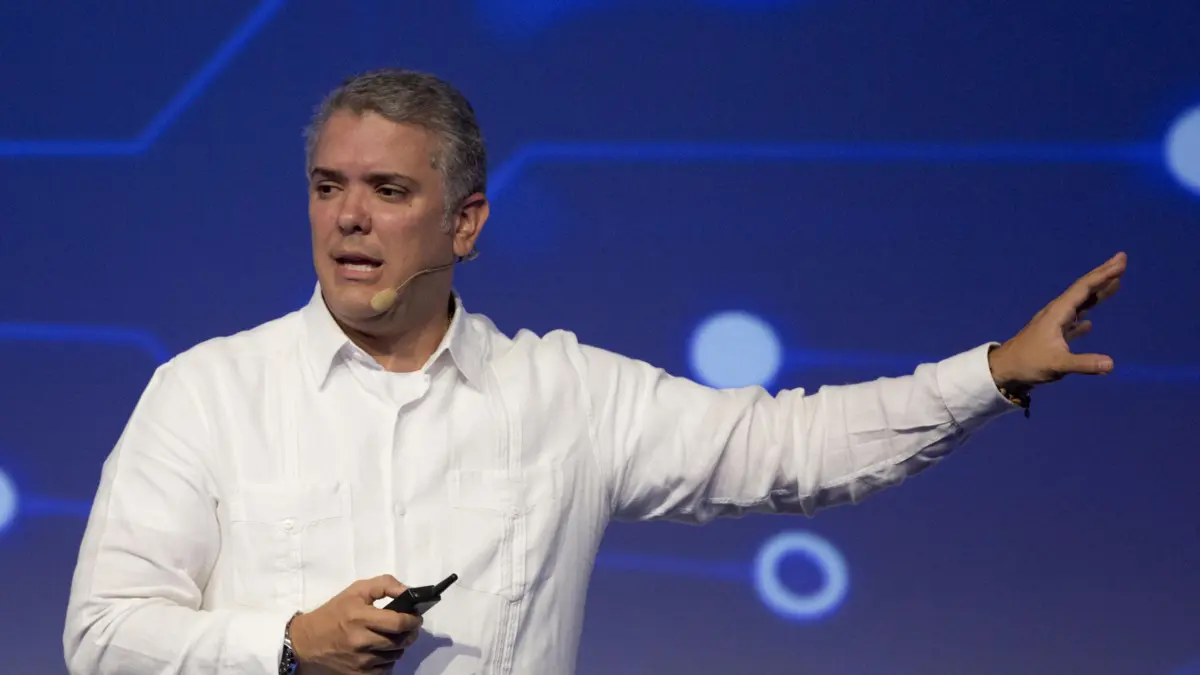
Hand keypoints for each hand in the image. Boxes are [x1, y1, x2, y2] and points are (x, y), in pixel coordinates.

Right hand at [289, 575, 420, 674]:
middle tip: (408, 627)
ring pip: (395, 656)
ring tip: (391, 638)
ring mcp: (360, 661)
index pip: (398, 622)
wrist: (306, 641)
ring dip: (399, 647)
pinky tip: (380, 651)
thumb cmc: (334, 612)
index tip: (416, 617)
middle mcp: (361, 641)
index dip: (413, 620)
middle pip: (400, 641)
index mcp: (360, 617)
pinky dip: (387, 661)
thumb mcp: (356, 590)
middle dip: (410, 633)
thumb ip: (384, 585)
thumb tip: (407, 591)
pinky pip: (385, 670)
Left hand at [988, 252, 1125, 389]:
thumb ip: (1084, 363)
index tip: (1120, 262)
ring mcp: (1054, 323)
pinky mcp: (1052, 335)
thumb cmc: (1028, 363)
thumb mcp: (1057, 365)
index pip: (1084, 289)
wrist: (1004, 369)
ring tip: (1115, 283)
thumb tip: (1111, 364)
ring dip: (1097, 292)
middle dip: (1102, 275)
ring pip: (1079, 303)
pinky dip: (1084, 316)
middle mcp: (1056, 313)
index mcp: (1058, 313)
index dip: (1103, 275)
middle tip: (1121, 259)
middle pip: (1082, 289)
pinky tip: (1089, 323)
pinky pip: (1073, 320)